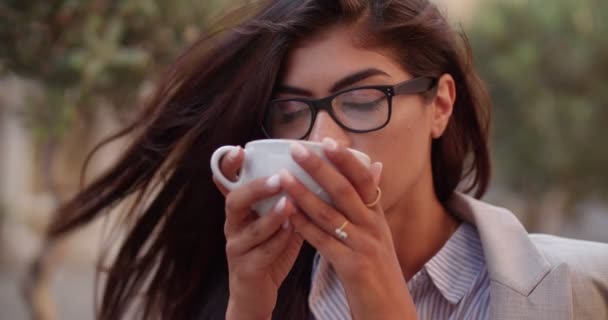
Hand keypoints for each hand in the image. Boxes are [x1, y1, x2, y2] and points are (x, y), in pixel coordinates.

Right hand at [213, 147, 303, 319]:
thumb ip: (287, 198)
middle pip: (234, 201)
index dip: (230, 166)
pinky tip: (293, 231)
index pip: (228, 183)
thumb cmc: (270, 250)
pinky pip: (261, 254)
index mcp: (241, 211)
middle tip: (279, 178)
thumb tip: (315, 170)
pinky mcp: (247, 269)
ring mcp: (237, 248)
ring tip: (289, 204)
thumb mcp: (277, 221)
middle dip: (256, 188)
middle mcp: (234, 226)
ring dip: (270, 216)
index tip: (241, 150)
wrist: (258, 293)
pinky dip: (277, 241)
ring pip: (248, 229)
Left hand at [279, 139, 417, 318]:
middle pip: (345, 190)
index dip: (346, 159)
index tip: (328, 139)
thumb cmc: (379, 271)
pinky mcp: (353, 266)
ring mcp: (364, 246)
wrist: (391, 310)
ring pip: (330, 213)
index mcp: (378, 217)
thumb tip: (377, 166)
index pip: (364, 180)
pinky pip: (323, 241)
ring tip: (283, 176)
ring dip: (303, 193)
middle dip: (319, 167)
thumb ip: (372, 202)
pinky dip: (304, 226)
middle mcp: (374, 227)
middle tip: (296, 149)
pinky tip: (286, 214)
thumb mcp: (380, 234)